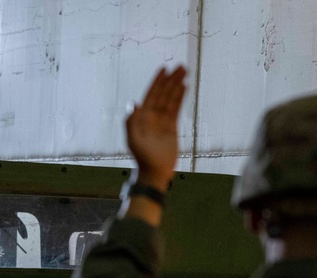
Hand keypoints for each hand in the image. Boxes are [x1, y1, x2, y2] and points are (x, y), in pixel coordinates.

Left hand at [125, 65, 187, 188]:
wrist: (154, 172)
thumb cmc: (142, 157)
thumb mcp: (133, 139)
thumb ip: (132, 121)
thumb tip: (134, 103)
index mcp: (142, 117)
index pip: (151, 94)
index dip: (157, 81)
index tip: (164, 69)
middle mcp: (151, 116)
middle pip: (162, 93)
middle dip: (170, 80)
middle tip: (180, 67)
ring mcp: (162, 121)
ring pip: (170, 99)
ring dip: (177, 86)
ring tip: (185, 72)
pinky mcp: (171, 127)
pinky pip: (176, 109)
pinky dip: (180, 98)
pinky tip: (184, 88)